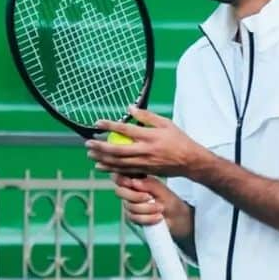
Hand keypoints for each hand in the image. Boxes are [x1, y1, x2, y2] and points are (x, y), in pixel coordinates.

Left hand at [86, 106, 208, 177]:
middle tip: (88, 143)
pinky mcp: (145, 171)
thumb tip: (130, 108)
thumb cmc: (178, 140)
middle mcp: (145, 150)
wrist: (190, 161)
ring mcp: (144, 163)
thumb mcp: (165, 123)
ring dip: (103, 159)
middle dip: (101, 146)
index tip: (97, 122)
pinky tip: (102, 166)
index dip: (110, 125)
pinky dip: (112, 169)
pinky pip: (125, 170)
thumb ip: (147, 116)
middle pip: (118, 149)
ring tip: (90, 154)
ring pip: (119, 163)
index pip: (125, 129)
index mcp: (150, 136)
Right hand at [111, 173, 192, 237]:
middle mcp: (132, 192)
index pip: (121, 177)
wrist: (177, 219)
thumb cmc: (171, 202)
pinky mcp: (134, 218)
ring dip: (146, 209)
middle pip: (120, 192)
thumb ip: (149, 184)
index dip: (122, 180)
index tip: (131, 183)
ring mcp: (131, 205)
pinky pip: (134, 218)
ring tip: (160, 208)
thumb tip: (134, 182)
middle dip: (135, 196)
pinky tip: (157, 217)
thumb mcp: (162, 190)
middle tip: (149, 197)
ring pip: (129, 207)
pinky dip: (148, 218)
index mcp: (138, 181)